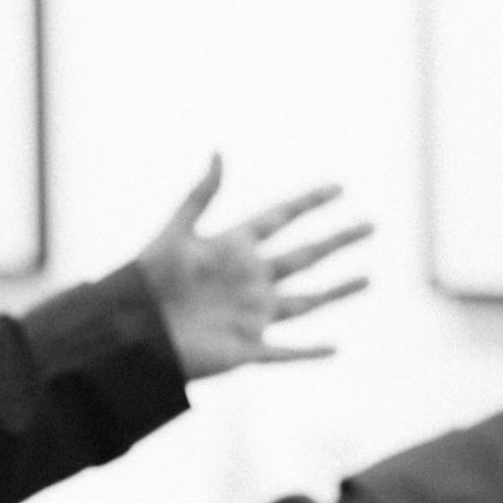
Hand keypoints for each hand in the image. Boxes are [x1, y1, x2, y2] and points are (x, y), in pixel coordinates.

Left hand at [135, 155, 372, 379]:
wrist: (130, 332)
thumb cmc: (146, 281)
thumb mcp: (175, 233)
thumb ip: (201, 194)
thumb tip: (219, 150)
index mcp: (233, 246)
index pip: (280, 218)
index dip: (309, 202)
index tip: (338, 187)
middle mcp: (250, 278)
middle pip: (305, 255)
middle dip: (338, 240)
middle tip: (372, 224)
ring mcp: (252, 314)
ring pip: (306, 301)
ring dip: (337, 290)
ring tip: (368, 277)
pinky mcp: (247, 349)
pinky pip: (286, 352)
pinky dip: (310, 352)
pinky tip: (336, 348)